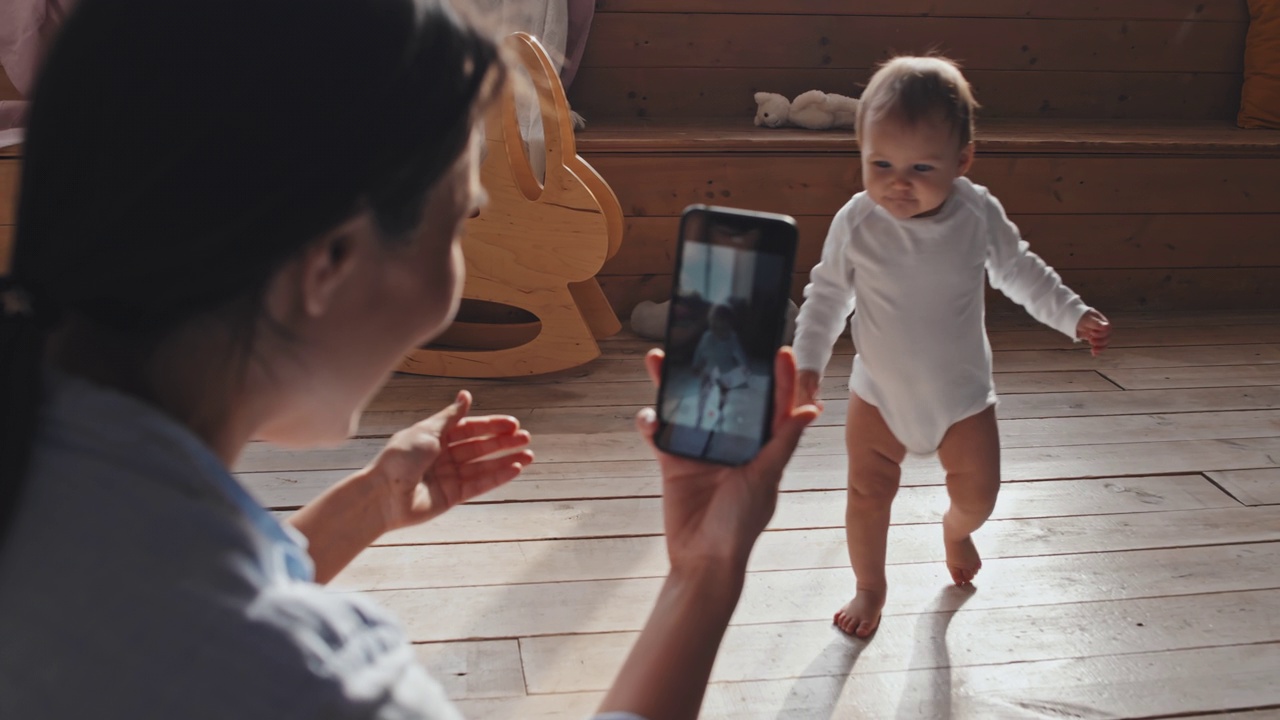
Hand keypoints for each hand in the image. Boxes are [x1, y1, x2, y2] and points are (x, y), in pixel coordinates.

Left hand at [367, 390, 533, 530]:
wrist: (383, 495)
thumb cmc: (399, 459)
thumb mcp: (427, 431)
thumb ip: (451, 417)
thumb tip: (466, 395)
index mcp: (435, 437)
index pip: (469, 428)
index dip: (491, 425)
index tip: (513, 423)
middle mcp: (443, 456)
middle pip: (479, 446)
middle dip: (503, 442)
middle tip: (525, 437)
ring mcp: (448, 477)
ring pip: (483, 466)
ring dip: (506, 460)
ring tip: (529, 455)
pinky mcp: (452, 496)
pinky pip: (479, 484)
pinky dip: (498, 477)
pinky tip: (515, 469)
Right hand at [637, 348, 819, 571]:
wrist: (703, 559)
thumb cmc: (741, 523)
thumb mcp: (765, 478)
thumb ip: (783, 443)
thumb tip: (811, 411)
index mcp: (761, 446)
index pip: (773, 405)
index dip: (778, 378)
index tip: (777, 349)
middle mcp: (733, 443)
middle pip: (723, 398)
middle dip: (714, 369)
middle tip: (706, 339)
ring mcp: (701, 451)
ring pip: (686, 408)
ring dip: (672, 385)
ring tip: (660, 359)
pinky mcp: (674, 463)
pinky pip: (660, 434)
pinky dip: (651, 423)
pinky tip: (649, 416)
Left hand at [1076, 308, 1112, 355]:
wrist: (1073, 319)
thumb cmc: (1081, 316)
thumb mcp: (1087, 318)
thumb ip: (1096, 323)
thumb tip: (1106, 327)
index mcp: (1103, 322)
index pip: (1108, 329)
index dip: (1101, 333)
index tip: (1091, 332)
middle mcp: (1103, 329)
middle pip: (1107, 337)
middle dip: (1100, 341)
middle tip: (1090, 340)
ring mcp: (1099, 335)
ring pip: (1104, 343)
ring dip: (1100, 347)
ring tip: (1093, 349)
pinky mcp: (1095, 340)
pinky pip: (1099, 346)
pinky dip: (1098, 351)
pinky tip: (1094, 354)